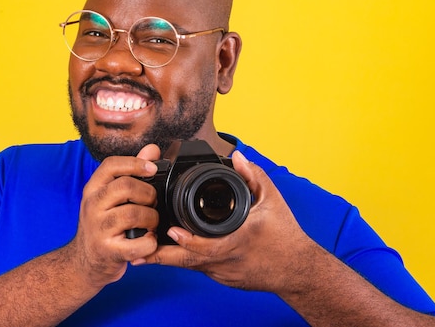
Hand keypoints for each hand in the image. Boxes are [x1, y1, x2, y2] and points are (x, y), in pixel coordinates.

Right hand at [66, 144, 161, 288]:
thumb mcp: (111, 196)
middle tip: (152, 203)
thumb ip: (132, 171)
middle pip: (126, 186)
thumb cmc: (104, 224)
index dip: (136, 163)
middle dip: (148, 193)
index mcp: (93, 189)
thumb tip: (152, 150)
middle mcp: (92, 206)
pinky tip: (148, 240)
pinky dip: (150, 242)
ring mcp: (98, 229)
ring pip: (134, 214)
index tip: (153, 169)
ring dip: (152, 218)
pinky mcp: (108, 251)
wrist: (84, 262)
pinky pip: (138, 243)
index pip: (111, 165)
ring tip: (151, 223)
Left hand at [144, 150, 315, 292]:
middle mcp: (227, 260)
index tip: (171, 232)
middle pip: (189, 263)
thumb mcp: (273, 200)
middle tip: (137, 254)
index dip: (187, 241)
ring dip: (169, 259)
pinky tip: (173, 252)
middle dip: (161, 258)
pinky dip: (187, 260)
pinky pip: (201, 268)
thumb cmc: (285, 235)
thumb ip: (254, 175)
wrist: (297, 269)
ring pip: (191, 266)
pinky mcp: (224, 279)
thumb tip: (237, 156)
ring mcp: (225, 273)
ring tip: (144, 252)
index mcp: (238, 240)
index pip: (207, 246)